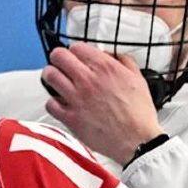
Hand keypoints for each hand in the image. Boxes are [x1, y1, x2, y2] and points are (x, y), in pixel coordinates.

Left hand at [41, 42, 164, 164]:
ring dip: (51, 75)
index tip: (76, 56)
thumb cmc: (138, 113)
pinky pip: (49, 102)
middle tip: (62, 64)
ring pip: (50, 75)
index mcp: (105, 68)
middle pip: (58, 56)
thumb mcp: (138, 79)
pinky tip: (60, 103)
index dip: (75, 50)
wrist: (137, 141)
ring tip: (57, 80)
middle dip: (59, 58)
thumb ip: (123, 61)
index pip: (76, 47)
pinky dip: (53, 102)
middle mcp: (88, 80)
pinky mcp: (70, 117)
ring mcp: (76, 98)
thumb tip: (110, 54)